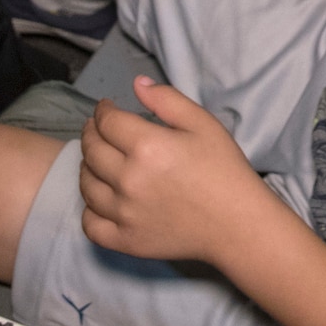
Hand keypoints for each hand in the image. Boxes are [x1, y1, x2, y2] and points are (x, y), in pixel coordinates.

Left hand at [78, 76, 268, 263]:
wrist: (238, 225)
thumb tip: (136, 84)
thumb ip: (167, 100)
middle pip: (92, 150)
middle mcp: (129, 180)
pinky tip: (102, 200)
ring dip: (87, 168)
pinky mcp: (126, 241)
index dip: (102, 110)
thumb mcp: (203, 124)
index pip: (107, 122)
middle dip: (91, 133)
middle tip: (98, 130)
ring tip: (98, 161)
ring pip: (87, 186)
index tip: (106, 108)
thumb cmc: (224, 170)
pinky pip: (91, 224)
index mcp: (147, 147)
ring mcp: (124, 213)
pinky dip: (90, 210)